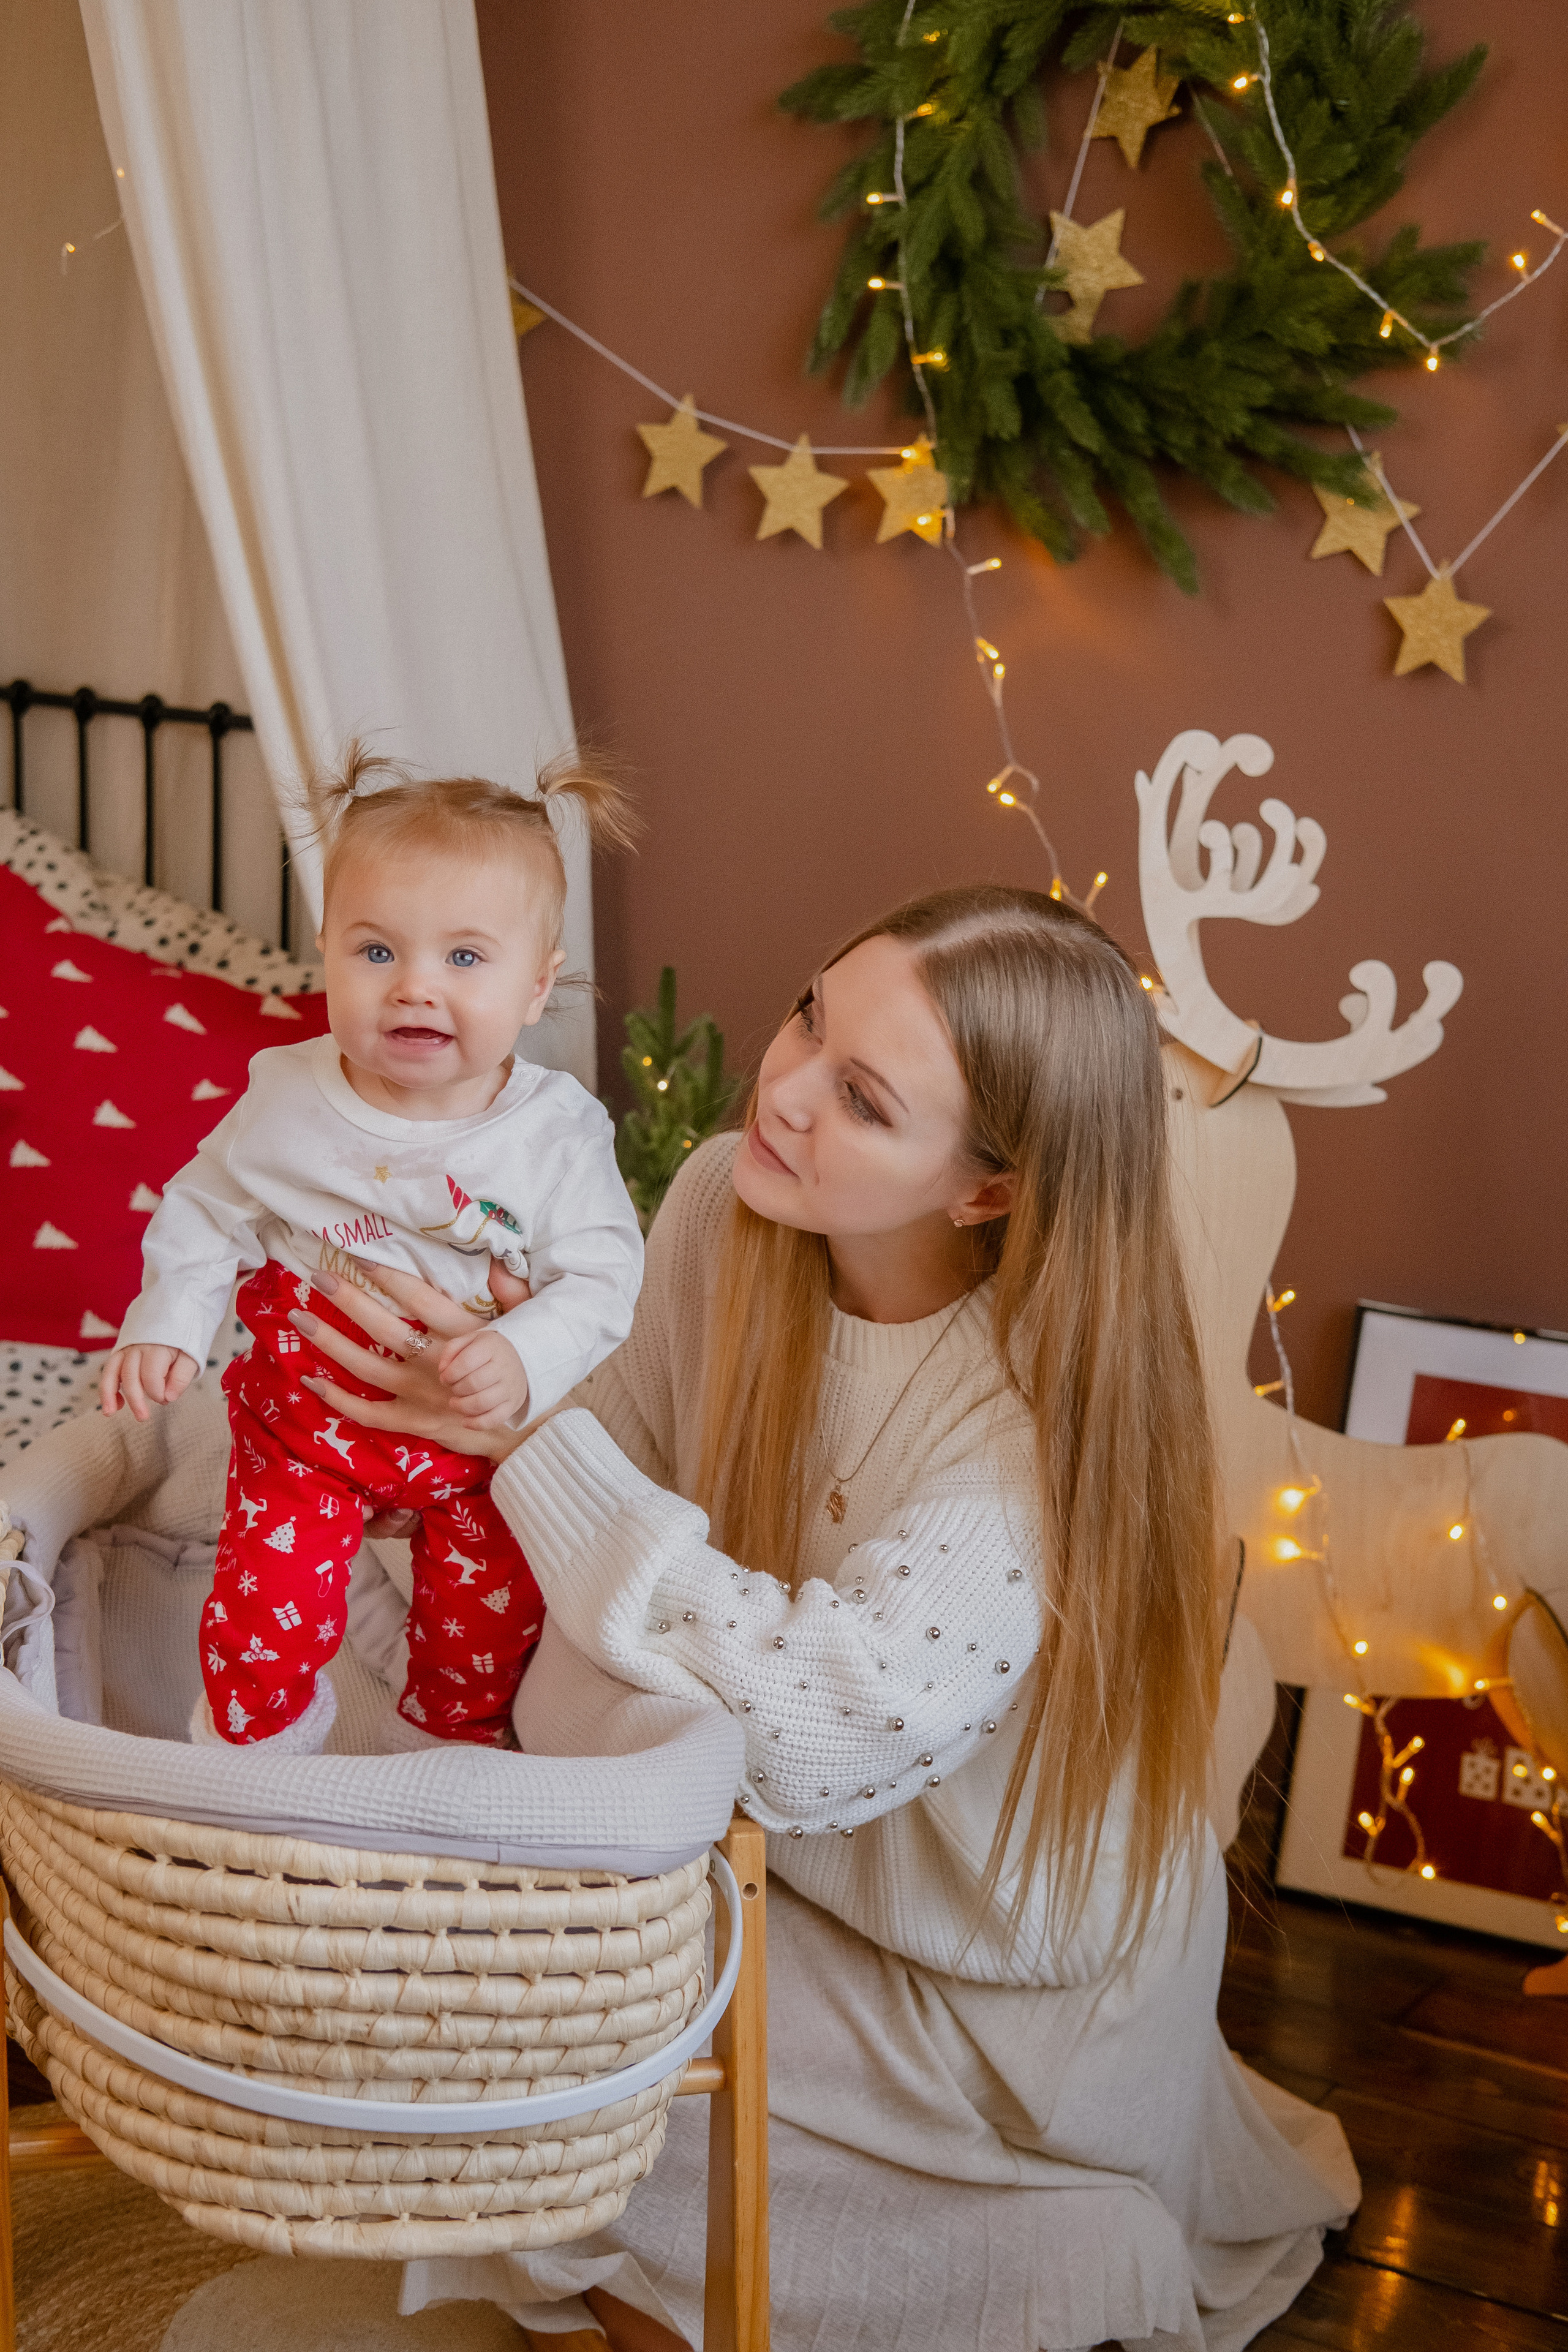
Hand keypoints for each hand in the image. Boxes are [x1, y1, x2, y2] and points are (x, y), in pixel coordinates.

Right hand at [100, 1343, 198, 1420]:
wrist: (173, 1314)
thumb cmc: (182, 1340)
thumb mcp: (191, 1356)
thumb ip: (181, 1378)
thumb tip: (168, 1398)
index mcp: (156, 1347)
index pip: (151, 1375)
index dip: (157, 1392)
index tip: (167, 1398)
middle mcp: (137, 1347)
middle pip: (130, 1376)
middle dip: (135, 1399)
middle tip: (143, 1417)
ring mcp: (125, 1350)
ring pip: (112, 1372)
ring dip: (109, 1394)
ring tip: (110, 1413)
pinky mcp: (119, 1353)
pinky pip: (109, 1371)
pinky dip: (108, 1389)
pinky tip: (114, 1405)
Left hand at [292, 1257, 529, 1461]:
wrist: (520, 1429)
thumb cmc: (520, 1370)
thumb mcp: (527, 1326)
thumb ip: (513, 1292)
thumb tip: (498, 1261)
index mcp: (465, 1336)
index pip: (422, 1300)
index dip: (390, 1276)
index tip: (360, 1256)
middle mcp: (438, 1365)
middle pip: (385, 1330)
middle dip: (349, 1301)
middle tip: (318, 1277)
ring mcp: (422, 1395)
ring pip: (367, 1368)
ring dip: (331, 1343)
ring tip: (300, 1319)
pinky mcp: (413, 1421)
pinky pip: (368, 1412)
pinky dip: (337, 1399)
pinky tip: (310, 1379)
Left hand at [437, 1326, 530, 1429]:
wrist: (521, 1359)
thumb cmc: (489, 1351)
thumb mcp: (470, 1340)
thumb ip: (451, 1349)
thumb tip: (442, 1370)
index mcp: (491, 1347)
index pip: (466, 1362)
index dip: (449, 1373)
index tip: (445, 1377)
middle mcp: (504, 1367)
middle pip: (473, 1384)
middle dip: (455, 1389)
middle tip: (453, 1388)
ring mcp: (510, 1388)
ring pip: (482, 1403)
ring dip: (461, 1406)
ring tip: (455, 1402)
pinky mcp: (513, 1404)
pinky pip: (494, 1419)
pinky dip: (476, 1424)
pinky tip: (465, 1421)